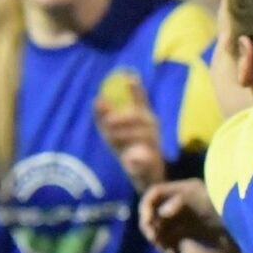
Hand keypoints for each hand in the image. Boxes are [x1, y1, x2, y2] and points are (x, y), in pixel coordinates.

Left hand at [94, 73, 166, 191]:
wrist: (143, 175)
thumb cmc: (126, 147)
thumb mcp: (111, 131)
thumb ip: (103, 116)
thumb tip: (97, 100)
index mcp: (144, 117)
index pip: (141, 100)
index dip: (136, 89)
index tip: (129, 78)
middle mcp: (152, 128)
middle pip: (139, 117)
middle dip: (121, 119)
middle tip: (107, 123)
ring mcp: (154, 144)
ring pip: (142, 135)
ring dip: (123, 135)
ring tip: (109, 138)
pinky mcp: (152, 162)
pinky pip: (144, 159)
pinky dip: (135, 159)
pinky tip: (128, 159)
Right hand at [137, 178, 224, 252]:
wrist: (246, 227)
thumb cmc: (228, 208)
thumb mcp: (206, 200)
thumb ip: (182, 202)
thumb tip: (162, 213)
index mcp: (184, 189)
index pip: (154, 194)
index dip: (146, 207)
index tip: (148, 223)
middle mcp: (181, 202)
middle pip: (153, 212)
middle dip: (150, 226)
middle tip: (154, 239)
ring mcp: (184, 218)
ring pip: (159, 228)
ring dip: (157, 239)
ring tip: (165, 249)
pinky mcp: (188, 233)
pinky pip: (169, 239)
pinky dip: (166, 246)